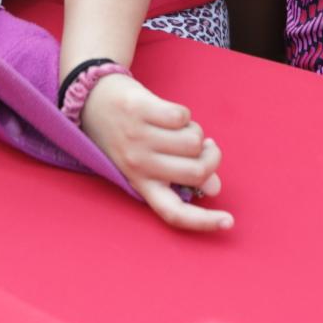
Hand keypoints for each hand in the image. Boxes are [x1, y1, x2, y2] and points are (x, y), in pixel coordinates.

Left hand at [78, 74, 233, 233]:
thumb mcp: (148, 162)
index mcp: (141, 184)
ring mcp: (137, 137)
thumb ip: (180, 176)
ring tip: (180, 129)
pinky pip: (182, 115)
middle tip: (207, 148)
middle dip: (211, 158)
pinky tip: (169, 114)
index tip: (228, 222)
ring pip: (193, 141)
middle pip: (195, 171)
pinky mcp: (140, 110)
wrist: (93, 100)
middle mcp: (138, 165)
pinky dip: (184, 113)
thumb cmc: (127, 135)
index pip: (173, 213)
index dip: (203, 221)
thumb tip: (214, 187)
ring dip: (195, 132)